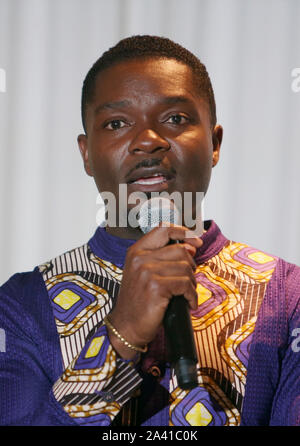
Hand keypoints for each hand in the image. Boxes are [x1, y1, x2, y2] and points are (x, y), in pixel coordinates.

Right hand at [107, 224, 202, 358]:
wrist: (126, 326)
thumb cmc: (138, 301)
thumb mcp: (144, 273)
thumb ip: (163, 257)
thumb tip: (192, 246)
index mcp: (136, 251)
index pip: (163, 229)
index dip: (183, 232)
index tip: (197, 240)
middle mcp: (139, 258)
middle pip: (180, 250)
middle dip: (190, 266)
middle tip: (188, 281)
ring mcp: (146, 271)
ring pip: (185, 268)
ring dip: (191, 283)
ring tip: (186, 294)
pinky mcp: (155, 287)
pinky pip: (185, 284)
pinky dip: (191, 295)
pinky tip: (188, 303)